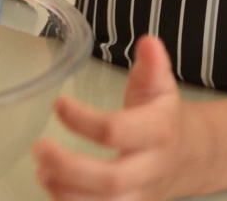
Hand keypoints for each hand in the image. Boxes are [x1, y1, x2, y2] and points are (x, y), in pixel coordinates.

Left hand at [32, 36, 197, 200]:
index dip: (84, 120)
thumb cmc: (161, 116)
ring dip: (66, 194)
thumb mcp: (160, 88)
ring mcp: (139, 195)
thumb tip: (148, 42)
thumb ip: (152, 67)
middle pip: (111, 181)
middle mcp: (149, 169)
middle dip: (70, 168)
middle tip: (38, 148)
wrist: (188, 158)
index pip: (117, 131)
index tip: (58, 104)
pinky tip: (51, 188)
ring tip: (41, 171)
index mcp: (157, 132)